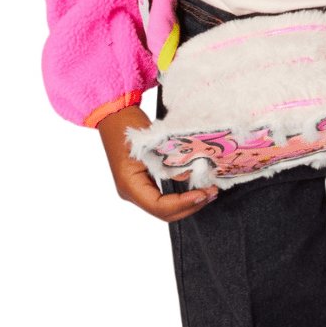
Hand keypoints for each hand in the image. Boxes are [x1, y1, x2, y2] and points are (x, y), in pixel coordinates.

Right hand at [96, 104, 219, 221]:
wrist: (114, 114)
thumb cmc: (128, 125)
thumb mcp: (151, 142)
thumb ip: (169, 161)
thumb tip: (191, 177)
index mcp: (129, 185)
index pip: (159, 207)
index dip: (183, 203)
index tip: (203, 193)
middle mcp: (131, 192)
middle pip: (163, 213)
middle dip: (189, 206)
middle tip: (211, 193)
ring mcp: (136, 189)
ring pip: (164, 208)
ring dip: (187, 203)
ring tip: (208, 192)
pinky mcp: (142, 183)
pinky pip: (162, 197)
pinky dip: (180, 196)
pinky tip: (194, 188)